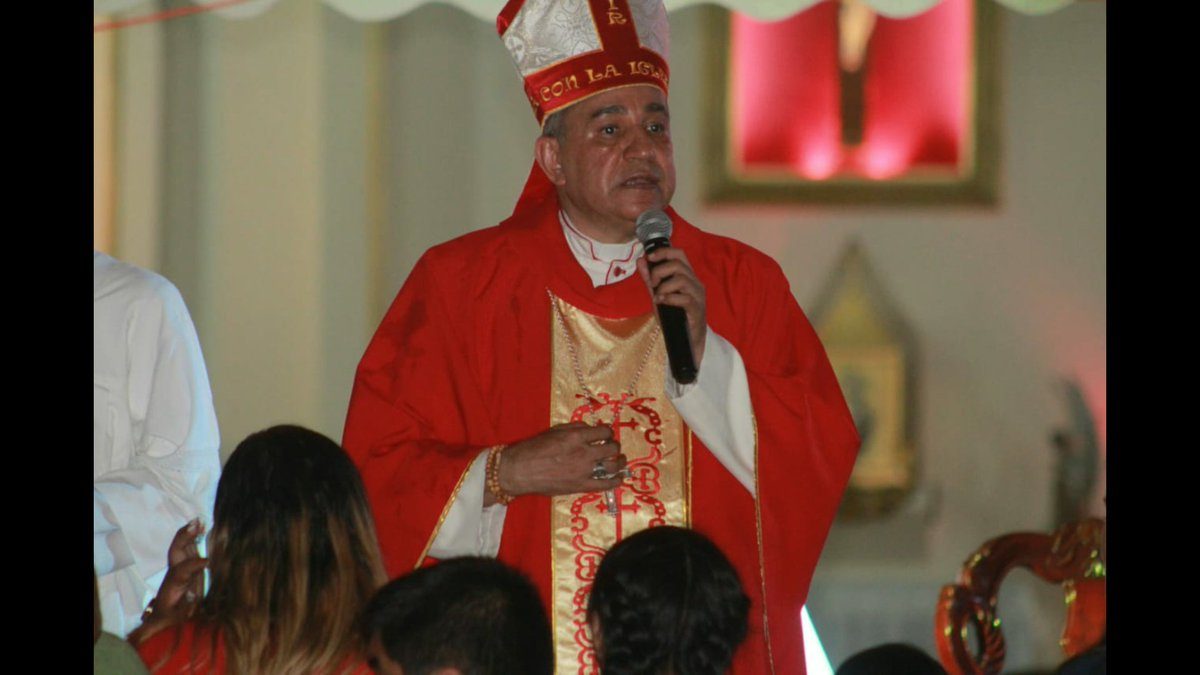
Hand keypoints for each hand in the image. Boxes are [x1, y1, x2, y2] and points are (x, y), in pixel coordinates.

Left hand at [128, 520, 207, 645]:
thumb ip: (187, 608)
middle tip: (196, 525)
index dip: (194, 565)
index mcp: (173, 586)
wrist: (163, 619)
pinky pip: (188, 548)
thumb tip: (195, 596)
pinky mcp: (186, 567)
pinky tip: (202, 528)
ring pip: (181, 546)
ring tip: (199, 521)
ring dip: (189, 533)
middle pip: (176, 551)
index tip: (208, 562)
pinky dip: (193, 537)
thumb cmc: (173, 619)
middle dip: (184, 538)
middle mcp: (174, 573)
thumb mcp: (180, 618)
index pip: (182, 571)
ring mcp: (179, 568)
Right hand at [490, 423, 626, 502]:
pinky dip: (616, 481)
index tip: (605, 434)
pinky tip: (619, 478)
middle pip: (611, 447)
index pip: (604, 431)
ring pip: (612, 465)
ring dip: (619, 461)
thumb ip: (574, 428)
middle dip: (614, 445)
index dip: (607, 431)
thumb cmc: (533, 449)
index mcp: (576, 436)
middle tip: (611, 446)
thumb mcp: (554, 431)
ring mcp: (584, 471)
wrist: (520, 471)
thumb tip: (590, 428)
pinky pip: (606, 485)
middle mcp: (583, 453)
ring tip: (620, 459)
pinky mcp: (581, 486)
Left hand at [637, 247, 706, 366]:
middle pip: (678, 264)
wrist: (687, 340)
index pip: (679, 254)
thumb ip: (650, 279)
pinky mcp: (697, 309)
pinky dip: (669, 298)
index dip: (664, 252)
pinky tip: (662, 303)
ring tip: (658, 296)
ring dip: (664, 286)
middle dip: (660, 271)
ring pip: (682, 279)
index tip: (649, 257)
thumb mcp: (658, 295)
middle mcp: (695, 283)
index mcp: (688, 276)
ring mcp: (698, 296)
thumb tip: (641, 260)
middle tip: (652, 283)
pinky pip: (685, 298)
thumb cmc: (674, 317)